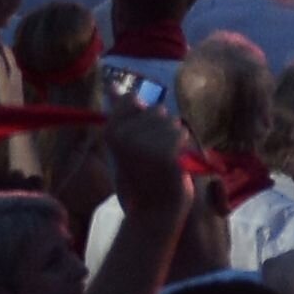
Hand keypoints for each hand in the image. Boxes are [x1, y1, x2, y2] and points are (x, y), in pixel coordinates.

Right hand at [104, 102, 187, 225]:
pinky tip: (175, 161)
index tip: (142, 139)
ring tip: (165, 159)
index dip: (144, 117)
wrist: (155, 209)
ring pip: (171, 121)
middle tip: (154, 155)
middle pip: (156, 110)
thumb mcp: (126, 142)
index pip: (133, 100)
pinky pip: (181, 132)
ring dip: (174, 138)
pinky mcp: (164, 154)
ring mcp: (143, 145)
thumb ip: (121, 112)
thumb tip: (112, 84)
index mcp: (110, 131)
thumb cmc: (142, 173)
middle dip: (161, 128)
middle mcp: (123, 136)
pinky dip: (183, 145)